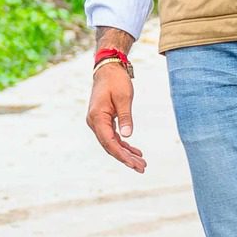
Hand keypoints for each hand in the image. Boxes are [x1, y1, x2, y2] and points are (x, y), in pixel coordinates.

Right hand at [86, 58, 145, 172]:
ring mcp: (97, 122)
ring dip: (125, 153)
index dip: (121, 155)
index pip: (109, 142)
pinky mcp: (103, 120)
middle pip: (110, 146)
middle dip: (126, 158)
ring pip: (111, 143)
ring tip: (141, 163)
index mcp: (97, 117)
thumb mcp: (124, 98)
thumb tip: (127, 136)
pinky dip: (123, 144)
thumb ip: (126, 117)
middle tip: (142, 168)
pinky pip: (112, 136)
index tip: (134, 164)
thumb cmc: (116, 81)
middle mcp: (94, 122)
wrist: (108, 69)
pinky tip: (135, 151)